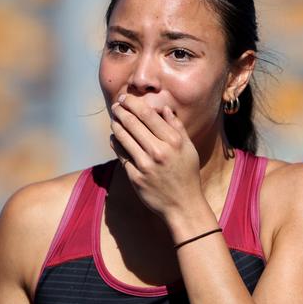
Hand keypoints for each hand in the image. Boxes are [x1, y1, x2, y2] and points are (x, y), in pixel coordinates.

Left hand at [109, 94, 204, 227]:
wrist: (183, 205)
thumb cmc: (187, 174)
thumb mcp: (189, 148)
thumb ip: (177, 127)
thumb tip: (164, 109)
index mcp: (173, 141)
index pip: (148, 115)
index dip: (133, 103)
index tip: (125, 98)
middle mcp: (159, 151)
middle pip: (133, 123)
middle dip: (121, 111)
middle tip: (116, 105)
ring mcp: (145, 165)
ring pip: (124, 138)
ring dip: (116, 125)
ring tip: (114, 118)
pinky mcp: (135, 177)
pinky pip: (121, 155)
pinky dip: (116, 143)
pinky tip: (114, 137)